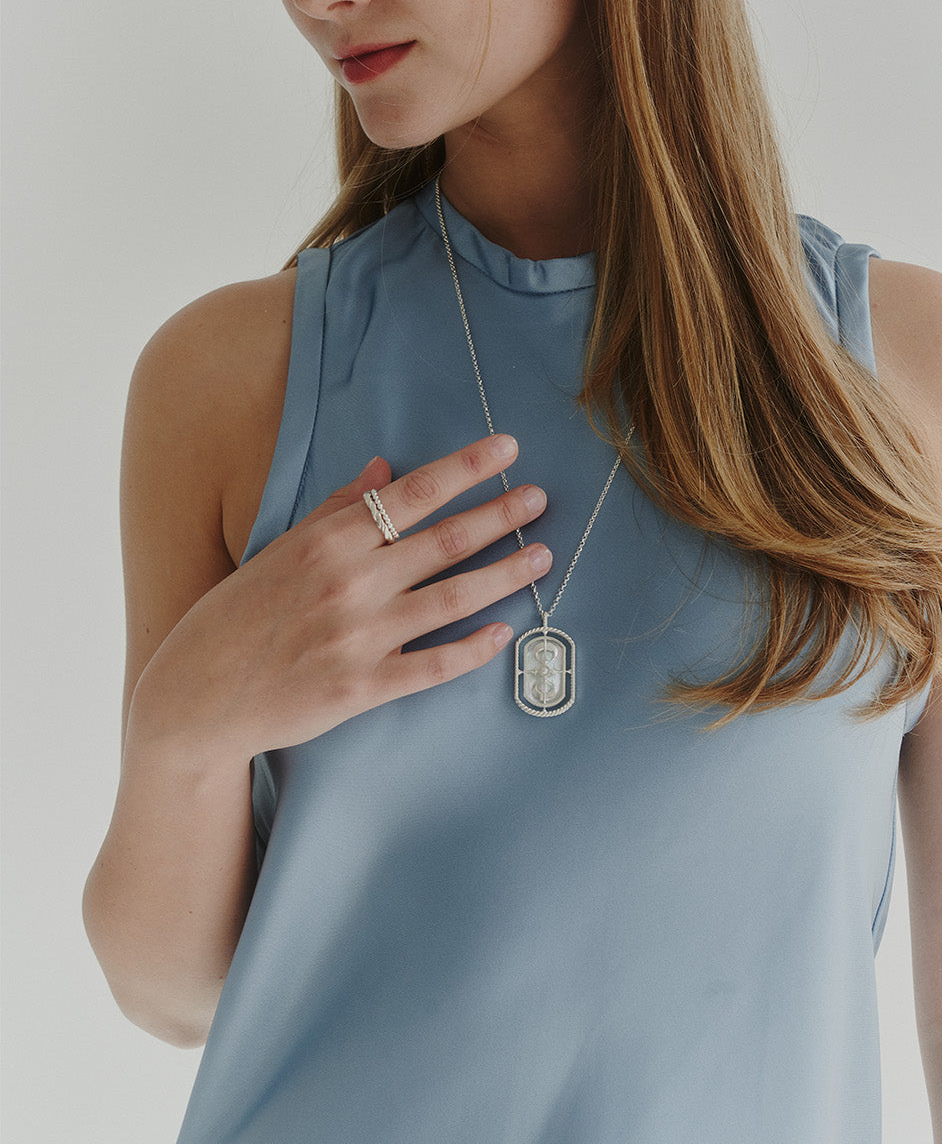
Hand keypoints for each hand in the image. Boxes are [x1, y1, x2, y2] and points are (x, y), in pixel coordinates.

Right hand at [130, 434, 550, 760]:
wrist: (197, 694)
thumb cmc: (239, 614)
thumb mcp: (282, 547)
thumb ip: (338, 507)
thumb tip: (386, 465)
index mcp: (330, 540)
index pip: (414, 493)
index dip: (467, 468)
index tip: (508, 449)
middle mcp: (351, 582)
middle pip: (446, 540)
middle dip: (501, 516)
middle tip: (540, 499)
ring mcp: (360, 637)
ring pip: (452, 599)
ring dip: (505, 575)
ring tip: (542, 557)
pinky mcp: (364, 688)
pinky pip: (434, 666)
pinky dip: (473, 649)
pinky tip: (503, 633)